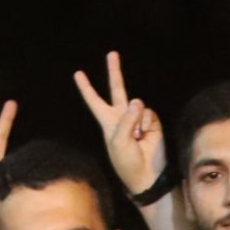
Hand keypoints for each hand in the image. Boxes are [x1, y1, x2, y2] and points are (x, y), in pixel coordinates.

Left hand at [72, 50, 163, 197]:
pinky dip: (147, 123)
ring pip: (137, 104)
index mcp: (107, 122)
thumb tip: (137, 101)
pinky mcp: (151, 122)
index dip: (86, 88)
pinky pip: (148, 112)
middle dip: (115, 72)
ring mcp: (137, 118)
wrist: (147, 175)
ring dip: (137, 120)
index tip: (78, 74)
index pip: (94, 101)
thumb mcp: (119, 142)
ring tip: (137, 138)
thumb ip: (127, 120)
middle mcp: (121, 117)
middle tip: (112, 54)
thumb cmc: (127, 162)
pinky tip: (146, 136)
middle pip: (117, 89)